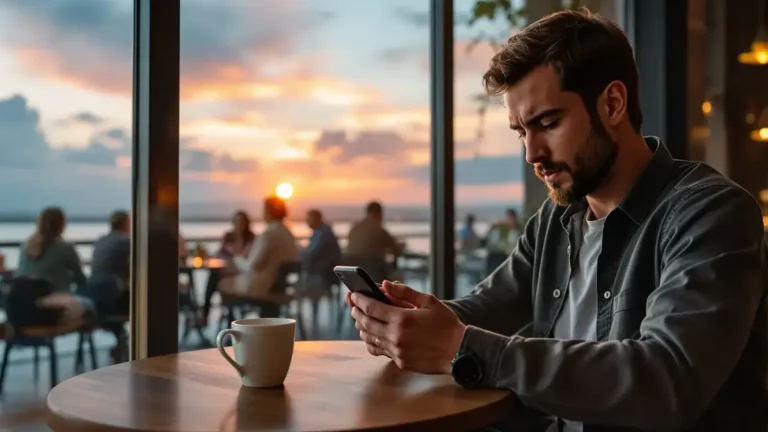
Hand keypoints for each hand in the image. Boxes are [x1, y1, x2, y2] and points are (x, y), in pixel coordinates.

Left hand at [348, 280, 465, 374]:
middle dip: (357, 312)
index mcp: (402, 319)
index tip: (353, 295)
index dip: (359, 300)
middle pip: (366, 323)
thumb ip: (405, 292)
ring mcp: (397, 351)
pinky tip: (372, 336)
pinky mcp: (400, 361)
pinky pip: (379, 350)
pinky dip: (372, 341)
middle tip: (353, 306)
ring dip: (362, 327)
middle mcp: (396, 336)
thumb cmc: (446, 324)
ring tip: (361, 319)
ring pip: (369, 338)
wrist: (459, 351)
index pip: (371, 307)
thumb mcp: (428, 301)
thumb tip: (385, 284)